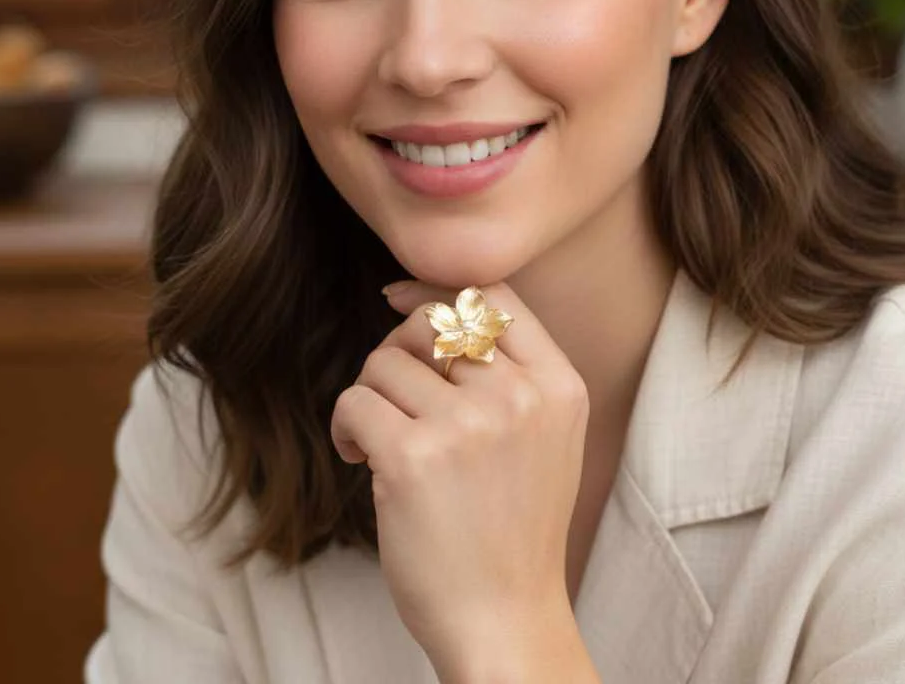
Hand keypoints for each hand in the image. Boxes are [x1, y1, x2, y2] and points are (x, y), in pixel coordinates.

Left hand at [330, 281, 589, 675]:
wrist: (505, 618)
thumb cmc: (516, 526)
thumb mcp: (547, 435)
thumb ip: (511, 371)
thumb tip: (424, 300)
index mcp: (558, 385)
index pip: (493, 293)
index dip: (435, 285)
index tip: (396, 297)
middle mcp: (519, 396)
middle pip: (430, 321)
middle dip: (396, 352)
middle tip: (393, 397)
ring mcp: (468, 425)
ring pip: (385, 360)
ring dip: (370, 395)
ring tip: (378, 438)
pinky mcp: (413, 458)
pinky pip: (356, 400)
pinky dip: (346, 425)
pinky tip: (359, 457)